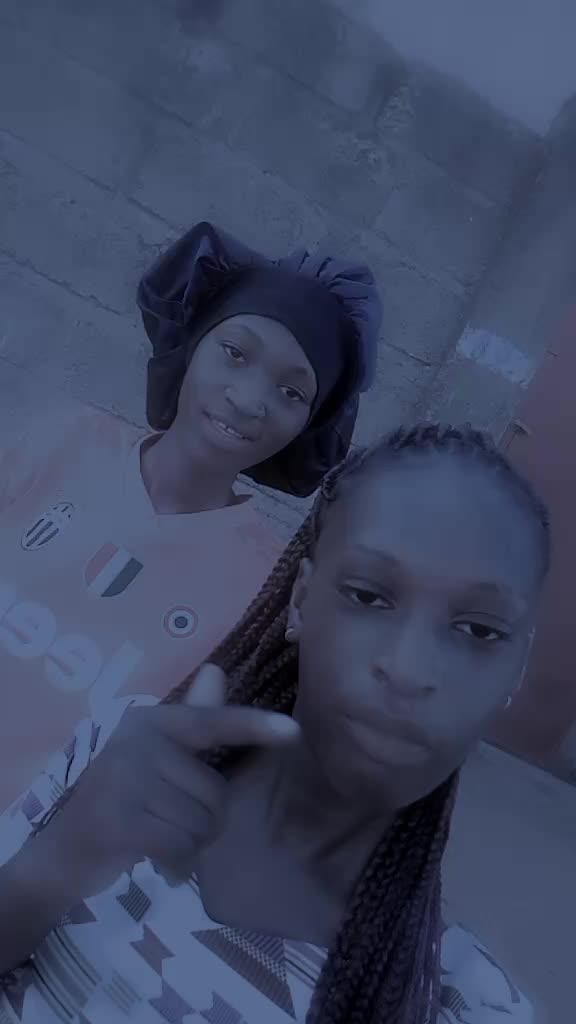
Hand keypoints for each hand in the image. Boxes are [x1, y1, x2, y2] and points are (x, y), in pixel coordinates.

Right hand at [39, 665, 298, 896]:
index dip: (253, 726)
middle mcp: (137, 741)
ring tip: (159, 843)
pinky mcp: (119, 820)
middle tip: (170, 827)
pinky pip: (179, 846)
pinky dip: (176, 865)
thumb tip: (216, 670)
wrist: (61, 855)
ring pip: (200, 823)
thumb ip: (192, 721)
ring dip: (189, 847)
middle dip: (203, 822)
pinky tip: (159, 865)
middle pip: (214, 791)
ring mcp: (124, 779)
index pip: (212, 722)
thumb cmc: (119, 803)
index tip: (293, 732)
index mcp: (151, 722)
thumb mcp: (155, 759)